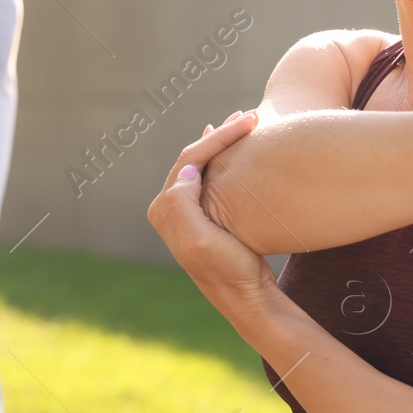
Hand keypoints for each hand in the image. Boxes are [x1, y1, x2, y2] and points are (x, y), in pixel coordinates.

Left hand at [148, 111, 280, 315]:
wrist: (245, 296)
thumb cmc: (227, 269)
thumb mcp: (200, 240)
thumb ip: (182, 204)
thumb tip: (186, 170)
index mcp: (163, 209)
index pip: (189, 159)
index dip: (218, 137)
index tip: (248, 122)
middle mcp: (168, 208)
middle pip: (192, 157)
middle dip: (220, 134)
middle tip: (248, 116)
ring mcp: (184, 212)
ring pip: (201, 164)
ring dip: (220, 142)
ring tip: (241, 122)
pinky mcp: (201, 216)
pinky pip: (209, 176)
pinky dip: (221, 157)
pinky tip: (229, 145)